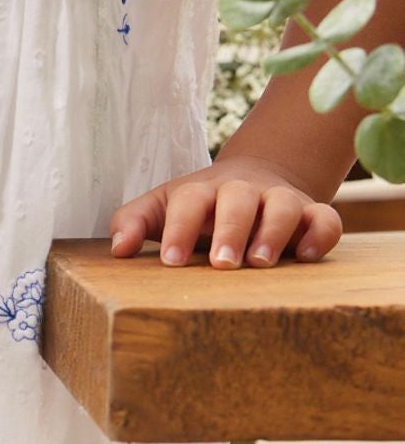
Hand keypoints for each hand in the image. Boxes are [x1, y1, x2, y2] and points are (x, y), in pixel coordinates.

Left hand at [107, 155, 343, 268]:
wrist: (254, 179)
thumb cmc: (199, 206)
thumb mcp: (162, 208)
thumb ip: (134, 222)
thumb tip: (118, 250)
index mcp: (201, 191)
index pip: (188, 201)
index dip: (179, 228)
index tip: (170, 262)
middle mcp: (242, 191)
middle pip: (237, 199)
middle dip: (230, 230)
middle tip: (220, 264)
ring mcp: (280, 199)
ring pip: (283, 206)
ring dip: (273, 231)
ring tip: (260, 263)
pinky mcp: (312, 213)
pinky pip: (326, 219)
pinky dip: (321, 234)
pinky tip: (305, 256)